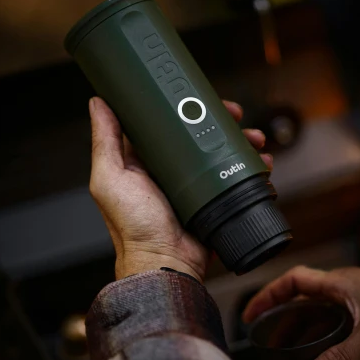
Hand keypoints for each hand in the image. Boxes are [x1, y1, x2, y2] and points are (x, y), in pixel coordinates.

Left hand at [89, 97, 272, 282]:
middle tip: (236, 113)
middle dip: (221, 121)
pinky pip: (234, 177)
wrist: (166, 265)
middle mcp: (168, 171)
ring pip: (221, 152)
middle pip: (198, 134)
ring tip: (255, 139)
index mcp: (142, 162)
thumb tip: (99, 102)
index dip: (181, 105)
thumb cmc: (133, 228)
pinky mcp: (213, 199)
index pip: (163, 123)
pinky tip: (261, 162)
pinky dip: (249, 167)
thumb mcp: (110, 179)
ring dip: (241, 141)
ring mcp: (193, 185)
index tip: (198, 94)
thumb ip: (105, 141)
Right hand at [243, 266, 359, 359]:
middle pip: (304, 302)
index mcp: (341, 283)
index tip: (250, 314)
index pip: (294, 281)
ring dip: (303, 335)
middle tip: (263, 341)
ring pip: (322, 318)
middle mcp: (348, 291)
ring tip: (285, 355)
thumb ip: (342, 359)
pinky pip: (340, 331)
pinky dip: (327, 345)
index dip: (269, 295)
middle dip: (282, 321)